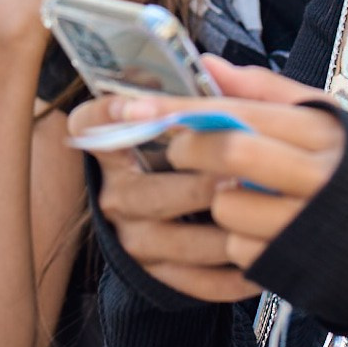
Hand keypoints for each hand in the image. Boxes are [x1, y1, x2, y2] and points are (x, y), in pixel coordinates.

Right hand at [79, 58, 345, 283]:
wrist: (190, 209)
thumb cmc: (196, 150)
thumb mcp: (197, 118)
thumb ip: (206, 92)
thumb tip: (211, 64)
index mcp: (116, 146)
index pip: (90, 125)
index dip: (109, 116)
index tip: (140, 108)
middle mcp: (115, 191)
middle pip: (141, 193)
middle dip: (192, 189)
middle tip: (235, 178)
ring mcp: (131, 234)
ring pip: (168, 241)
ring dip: (216, 237)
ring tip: (257, 224)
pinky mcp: (154, 271)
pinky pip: (186, 281)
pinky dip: (223, 279)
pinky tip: (256, 267)